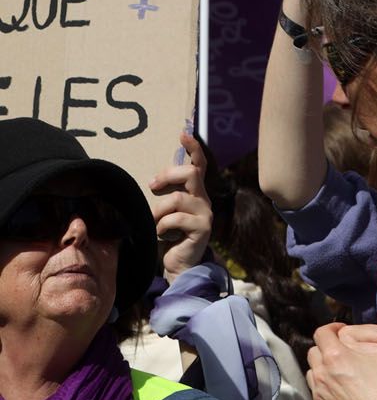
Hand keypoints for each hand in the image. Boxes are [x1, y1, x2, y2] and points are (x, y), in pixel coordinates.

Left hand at [150, 130, 212, 279]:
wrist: (180, 265)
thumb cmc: (168, 237)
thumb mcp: (165, 212)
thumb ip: (164, 197)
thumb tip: (149, 181)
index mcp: (195, 193)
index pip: (199, 165)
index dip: (194, 149)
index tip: (183, 135)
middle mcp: (204, 200)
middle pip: (192, 173)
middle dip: (169, 175)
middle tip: (152, 185)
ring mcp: (205, 214)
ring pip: (178, 199)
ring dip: (159, 210)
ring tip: (154, 222)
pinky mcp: (202, 228)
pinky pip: (176, 219)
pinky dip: (161, 226)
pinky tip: (160, 234)